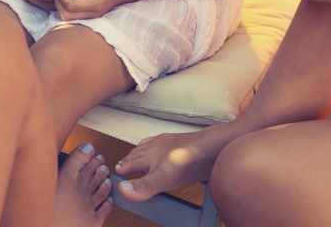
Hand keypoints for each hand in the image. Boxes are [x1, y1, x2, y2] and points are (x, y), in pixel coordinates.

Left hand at [55, 0, 129, 20]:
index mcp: (95, 5)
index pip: (71, 6)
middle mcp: (93, 14)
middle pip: (67, 16)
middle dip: (60, 3)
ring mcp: (92, 16)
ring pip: (68, 18)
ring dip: (62, 6)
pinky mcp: (91, 15)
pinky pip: (74, 16)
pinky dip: (67, 8)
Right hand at [113, 129, 229, 201]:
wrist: (213, 147)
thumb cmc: (189, 161)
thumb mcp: (164, 179)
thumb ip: (143, 186)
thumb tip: (122, 190)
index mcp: (149, 154)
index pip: (131, 161)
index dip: (123, 167)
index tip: (117, 171)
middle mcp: (157, 146)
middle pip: (138, 152)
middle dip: (130, 158)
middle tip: (124, 164)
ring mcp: (170, 142)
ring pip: (150, 145)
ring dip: (141, 151)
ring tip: (139, 154)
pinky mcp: (182, 141)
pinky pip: (165, 143)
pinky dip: (158, 147)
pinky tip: (164, 150)